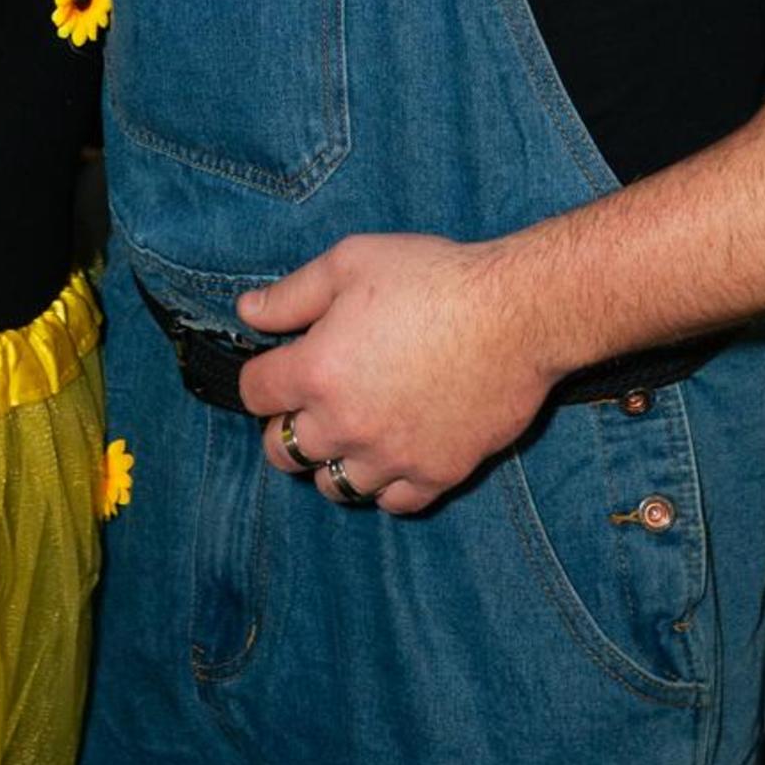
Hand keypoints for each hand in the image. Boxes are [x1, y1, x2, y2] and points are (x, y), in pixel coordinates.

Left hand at [236, 233, 557, 515]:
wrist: (517, 313)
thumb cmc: (434, 278)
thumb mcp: (351, 262)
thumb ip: (292, 294)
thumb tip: (247, 311)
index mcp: (315, 371)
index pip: (254, 392)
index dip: (261, 377)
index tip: (280, 366)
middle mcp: (344, 424)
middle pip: (282, 450)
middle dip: (287, 426)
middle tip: (312, 404)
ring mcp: (390, 456)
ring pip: (333, 485)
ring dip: (332, 460)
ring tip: (352, 432)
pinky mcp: (436, 473)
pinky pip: (392, 502)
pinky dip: (385, 484)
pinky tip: (394, 453)